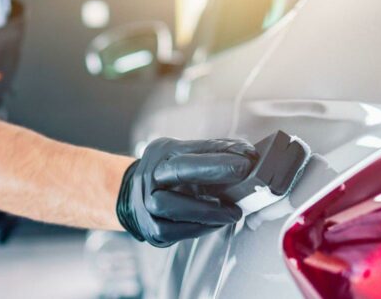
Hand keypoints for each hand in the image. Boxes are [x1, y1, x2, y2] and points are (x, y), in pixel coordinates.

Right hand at [116, 137, 257, 247]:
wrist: (133, 199)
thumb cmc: (168, 177)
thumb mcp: (183, 157)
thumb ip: (212, 155)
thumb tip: (247, 153)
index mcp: (161, 153)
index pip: (191, 150)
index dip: (219, 153)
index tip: (246, 157)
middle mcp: (150, 174)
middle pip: (179, 169)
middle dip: (213, 170)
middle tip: (244, 173)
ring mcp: (147, 202)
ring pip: (173, 206)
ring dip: (208, 210)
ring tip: (233, 212)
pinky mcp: (151, 228)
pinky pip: (176, 231)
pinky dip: (199, 228)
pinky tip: (216, 224)